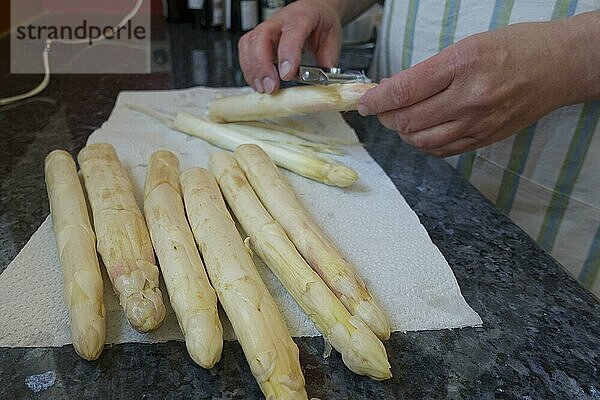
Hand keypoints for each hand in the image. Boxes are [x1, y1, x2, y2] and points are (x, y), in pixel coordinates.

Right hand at [238, 0, 342, 93]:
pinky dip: (248, 69)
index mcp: (302, 16)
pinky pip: (245, 51)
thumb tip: (323, 80)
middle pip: (261, 37)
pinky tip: (257, 82)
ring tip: (263, 88)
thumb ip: (328, 59)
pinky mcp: (258, 38)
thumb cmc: (321, 22)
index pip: (291, 32)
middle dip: (263, 66)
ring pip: (249, 44)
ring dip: (253, 70)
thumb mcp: (333, 38)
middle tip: (271, 87)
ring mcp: (266, 29)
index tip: (287, 75)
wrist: (314, 11)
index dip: (287, 54)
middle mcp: (280, 21)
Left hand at [358, 20, 591, 156]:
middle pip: (408, 120)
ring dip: (403, 132)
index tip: (364, 101)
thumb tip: (394, 90)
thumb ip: (429, 71)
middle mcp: (469, 98)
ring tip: (401, 119)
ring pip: (421, 141)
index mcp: (462, 66)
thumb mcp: (467, 45)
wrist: (559, 66)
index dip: (375, 100)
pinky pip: (442, 151)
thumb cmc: (516, 48)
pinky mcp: (484, 139)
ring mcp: (478, 123)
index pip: (404, 91)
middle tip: (381, 109)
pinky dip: (423, 144)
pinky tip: (422, 131)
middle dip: (386, 117)